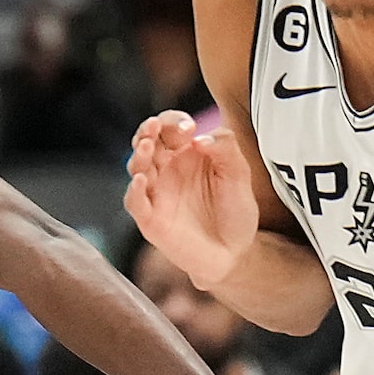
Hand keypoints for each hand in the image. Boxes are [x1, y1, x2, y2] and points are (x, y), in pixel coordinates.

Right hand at [126, 111, 259, 291]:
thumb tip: (200, 138)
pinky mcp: (151, 220)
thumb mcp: (239, 175)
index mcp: (186, 154)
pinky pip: (135, 203)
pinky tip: (141, 181)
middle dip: (148, 130)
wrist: (235, 253)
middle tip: (156, 125)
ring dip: (138, 155)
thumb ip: (226, 148)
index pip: (169, 127)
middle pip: (146, 141)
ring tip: (146, 146)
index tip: (189, 128)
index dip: (173, 121)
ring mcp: (157, 194)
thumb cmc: (234, 212)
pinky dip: (134, 191)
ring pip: (136, 167)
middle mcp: (167, 170)